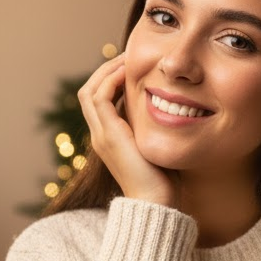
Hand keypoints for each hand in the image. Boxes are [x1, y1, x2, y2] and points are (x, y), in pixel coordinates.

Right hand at [78, 53, 175, 205]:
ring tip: (127, 58)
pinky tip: (129, 73)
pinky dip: (111, 81)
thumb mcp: (156, 148)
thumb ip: (154, 130)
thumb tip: (171, 113)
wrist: (157, 203)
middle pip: (89, 91)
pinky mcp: (109, 136)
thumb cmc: (164, 182)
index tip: (132, 68)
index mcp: (109, 138)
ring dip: (107, 71)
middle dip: (106, 71)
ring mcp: (101, 135)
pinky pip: (100, 98)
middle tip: (128, 57)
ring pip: (90, 91)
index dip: (112, 81)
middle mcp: (100, 135)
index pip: (100, 100)